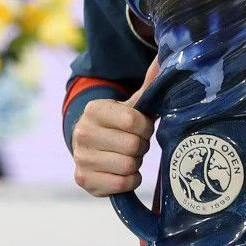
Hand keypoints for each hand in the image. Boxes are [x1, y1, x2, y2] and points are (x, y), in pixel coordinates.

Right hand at [70, 60, 156, 195]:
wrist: (92, 147)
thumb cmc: (119, 124)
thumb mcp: (132, 105)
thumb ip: (149, 87)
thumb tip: (165, 61)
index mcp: (95, 109)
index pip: (133, 121)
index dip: (146, 127)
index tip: (144, 127)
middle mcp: (82, 132)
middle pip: (133, 146)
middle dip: (141, 146)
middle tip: (136, 144)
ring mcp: (80, 158)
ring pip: (128, 166)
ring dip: (136, 164)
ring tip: (129, 156)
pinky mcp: (83, 179)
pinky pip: (121, 185)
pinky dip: (130, 180)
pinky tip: (124, 172)